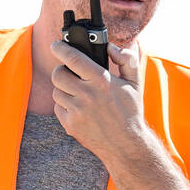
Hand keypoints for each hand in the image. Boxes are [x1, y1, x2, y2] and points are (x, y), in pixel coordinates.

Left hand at [48, 40, 148, 166]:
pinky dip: (65, 106)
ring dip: (64, 90)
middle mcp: (87, 95)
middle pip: (58, 74)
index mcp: (102, 81)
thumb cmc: (130, 111)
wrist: (125, 144)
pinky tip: (79, 108)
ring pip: (56, 91)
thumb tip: (111, 46)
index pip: (73, 58)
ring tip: (78, 93)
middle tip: (69, 73)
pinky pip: (58, 108)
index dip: (60, 49)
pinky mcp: (70, 124)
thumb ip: (126, 59)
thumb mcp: (134, 83)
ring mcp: (77, 111)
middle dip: (61, 71)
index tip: (55, 44)